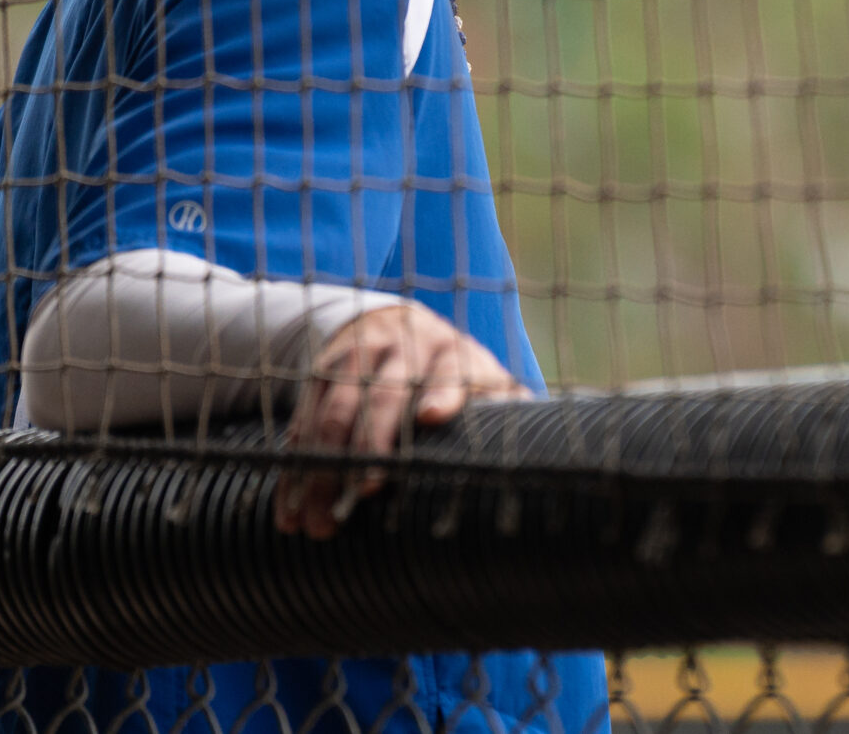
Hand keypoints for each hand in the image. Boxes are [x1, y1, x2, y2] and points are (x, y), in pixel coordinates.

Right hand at [273, 302, 522, 538]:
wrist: (394, 325)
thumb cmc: (454, 376)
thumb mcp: (486, 385)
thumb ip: (509, 414)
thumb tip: (559, 459)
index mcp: (453, 354)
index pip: (449, 369)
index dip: (443, 391)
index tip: (432, 417)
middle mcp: (403, 348)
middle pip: (382, 393)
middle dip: (370, 444)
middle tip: (362, 491)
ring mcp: (357, 356)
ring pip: (334, 409)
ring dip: (321, 467)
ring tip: (316, 523)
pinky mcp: (321, 372)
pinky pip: (303, 419)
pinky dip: (292, 467)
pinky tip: (289, 509)